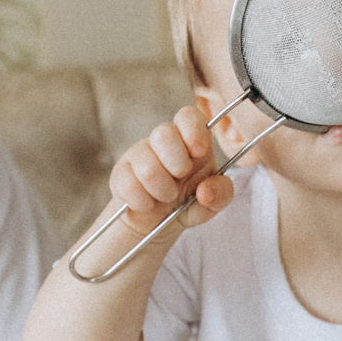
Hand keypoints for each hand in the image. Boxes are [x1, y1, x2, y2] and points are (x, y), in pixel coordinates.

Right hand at [110, 105, 235, 236]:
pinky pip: (128, 185)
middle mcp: (163, 142)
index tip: (198, 151)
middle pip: (163, 133)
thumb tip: (206, 192)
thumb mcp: (213, 201)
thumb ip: (221, 193)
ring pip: (147, 166)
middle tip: (180, 180)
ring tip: (166, 196)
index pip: (188, 116)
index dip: (192, 129)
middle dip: (176, 163)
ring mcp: (138, 154)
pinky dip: (142, 202)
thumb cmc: (188, 204)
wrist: (158, 224)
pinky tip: (146, 204)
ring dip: (162, 189)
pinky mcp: (120, 173)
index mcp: (190, 141)